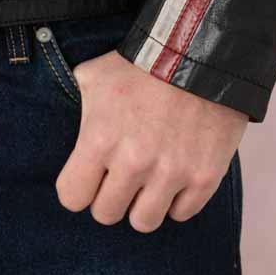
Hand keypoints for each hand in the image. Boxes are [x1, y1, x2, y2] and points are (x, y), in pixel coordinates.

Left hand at [55, 47, 247, 230]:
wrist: (198, 52)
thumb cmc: (141, 64)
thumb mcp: (94, 76)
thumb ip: (80, 111)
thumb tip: (74, 133)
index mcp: (99, 140)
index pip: (72, 197)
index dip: (78, 188)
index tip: (89, 178)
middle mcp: (133, 163)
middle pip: (106, 214)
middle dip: (110, 196)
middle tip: (121, 176)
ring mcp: (170, 174)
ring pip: (143, 222)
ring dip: (143, 204)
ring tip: (148, 180)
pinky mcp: (203, 178)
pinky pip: (181, 214)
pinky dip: (176, 200)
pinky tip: (175, 175)